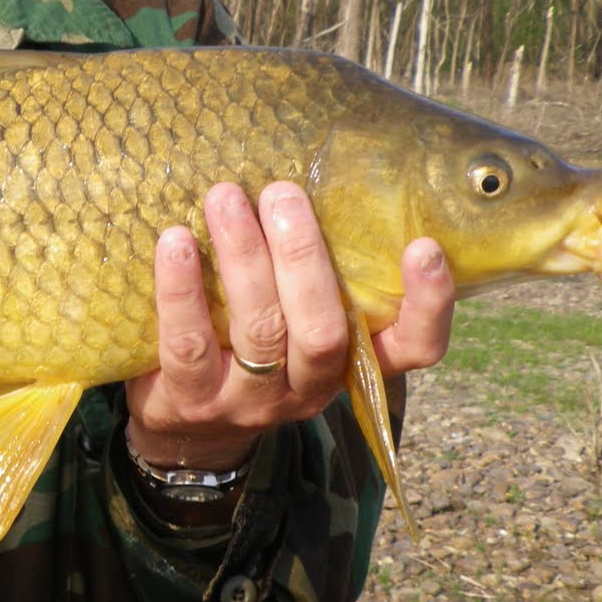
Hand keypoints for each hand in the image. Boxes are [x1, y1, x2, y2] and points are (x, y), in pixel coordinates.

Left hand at [123, 182, 454, 471]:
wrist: (185, 425)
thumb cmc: (248, 346)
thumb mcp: (294, 320)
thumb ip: (311, 273)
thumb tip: (308, 176)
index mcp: (349, 363)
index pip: (412, 349)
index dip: (426, 305)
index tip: (424, 245)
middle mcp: (308, 389)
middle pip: (322, 331)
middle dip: (303, 257)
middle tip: (282, 194)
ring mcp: (250, 402)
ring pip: (258, 330)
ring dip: (243, 257)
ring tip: (224, 199)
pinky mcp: (192, 400)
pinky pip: (189, 343)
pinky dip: (182, 289)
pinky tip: (174, 241)